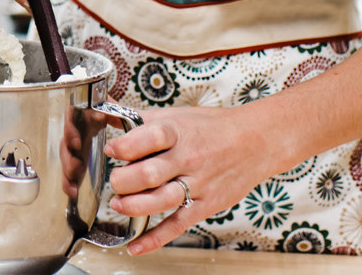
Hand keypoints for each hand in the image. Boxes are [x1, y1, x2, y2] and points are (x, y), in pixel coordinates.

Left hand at [103, 105, 280, 254]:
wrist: (255, 142)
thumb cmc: (212, 128)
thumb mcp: (176, 115)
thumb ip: (141, 120)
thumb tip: (105, 116)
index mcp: (178, 132)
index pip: (149, 138)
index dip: (125, 146)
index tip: (112, 149)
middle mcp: (188, 159)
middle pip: (149, 174)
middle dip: (123, 180)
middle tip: (115, 180)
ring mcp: (198, 184)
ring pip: (160, 201)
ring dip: (133, 206)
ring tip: (118, 204)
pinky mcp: (205, 205)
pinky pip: (177, 225)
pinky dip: (155, 239)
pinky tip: (136, 246)